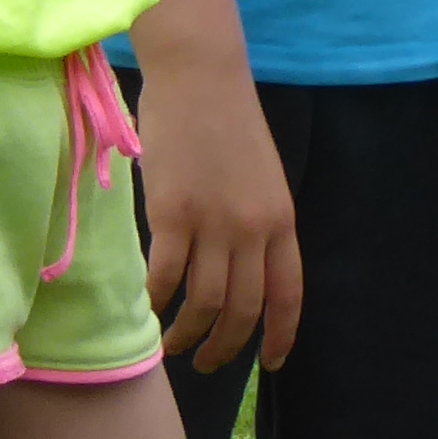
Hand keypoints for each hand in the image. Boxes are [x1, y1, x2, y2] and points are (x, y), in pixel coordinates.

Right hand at [134, 54, 303, 373]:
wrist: (200, 75)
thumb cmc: (227, 119)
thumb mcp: (262, 178)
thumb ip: (257, 223)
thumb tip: (241, 270)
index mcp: (281, 220)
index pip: (288, 296)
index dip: (280, 336)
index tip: (271, 363)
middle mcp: (253, 229)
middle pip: (242, 310)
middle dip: (225, 347)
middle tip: (206, 363)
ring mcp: (213, 223)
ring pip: (204, 303)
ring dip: (187, 333)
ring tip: (173, 344)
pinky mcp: (172, 213)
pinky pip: (165, 275)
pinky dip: (156, 298)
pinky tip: (149, 304)